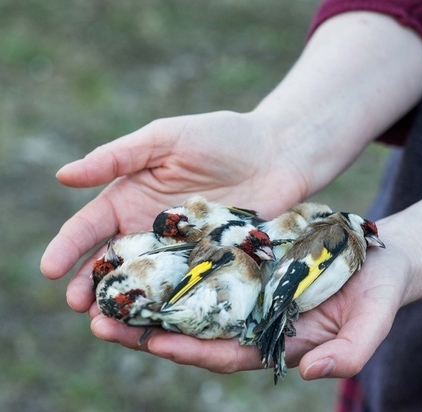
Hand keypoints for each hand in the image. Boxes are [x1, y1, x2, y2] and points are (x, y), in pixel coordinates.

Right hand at [40, 110, 306, 313]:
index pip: (90, 228)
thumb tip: (63, 176)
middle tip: (79, 307)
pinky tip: (156, 323)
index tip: (51, 270)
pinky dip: (167, 307)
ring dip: (124, 304)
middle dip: (91, 285)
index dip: (68, 248)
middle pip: (112, 264)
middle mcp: (149, 230)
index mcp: (131, 199)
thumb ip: (118, 157)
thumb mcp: (166, 139)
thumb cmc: (222, 138)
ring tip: (108, 324)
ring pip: (144, 284)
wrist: (278, 153)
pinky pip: (184, 290)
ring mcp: (180, 252)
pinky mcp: (210, 265)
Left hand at [88, 217, 418, 379]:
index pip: (227, 353)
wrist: (380, 258)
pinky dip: (177, 266)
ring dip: (152, 299)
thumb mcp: (373, 320)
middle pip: (195, 331)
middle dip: (150, 332)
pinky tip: (149, 255)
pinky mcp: (247, 264)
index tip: (155, 345)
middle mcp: (254, 320)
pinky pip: (206, 268)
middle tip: (102, 321)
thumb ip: (350, 351)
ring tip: (108, 293)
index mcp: (277, 340)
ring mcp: (248, 292)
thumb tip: (312, 373)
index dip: (192, 351)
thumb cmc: (378, 291)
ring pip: (192, 301)